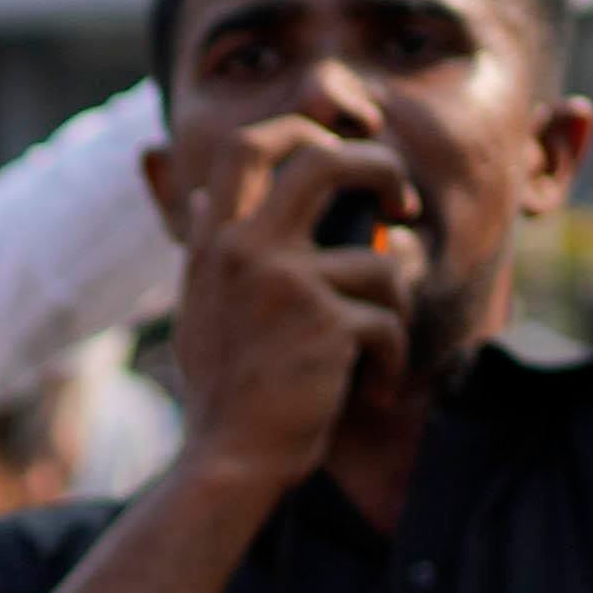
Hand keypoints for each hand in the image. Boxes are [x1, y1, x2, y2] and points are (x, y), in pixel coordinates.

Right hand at [154, 109, 418, 492]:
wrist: (228, 462)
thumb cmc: (221, 392)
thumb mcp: (198, 307)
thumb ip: (204, 249)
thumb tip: (191, 197)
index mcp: (214, 243)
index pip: (246, 146)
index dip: (299, 130)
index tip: (334, 151)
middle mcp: (243, 250)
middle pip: (323, 159)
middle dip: (379, 167)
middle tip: (401, 203)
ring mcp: (284, 283)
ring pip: (379, 261)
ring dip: (395, 309)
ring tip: (382, 349)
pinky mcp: (325, 324)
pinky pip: (388, 321)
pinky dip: (393, 359)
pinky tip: (377, 389)